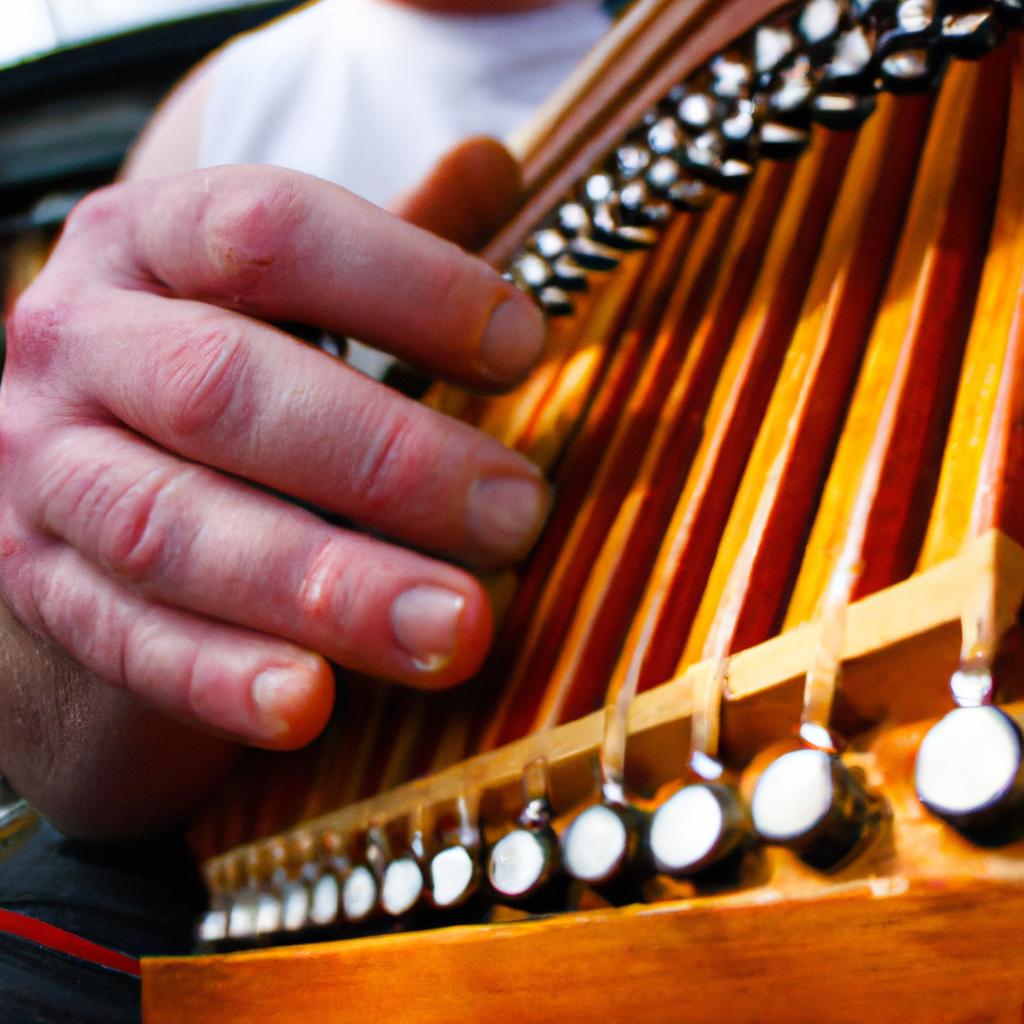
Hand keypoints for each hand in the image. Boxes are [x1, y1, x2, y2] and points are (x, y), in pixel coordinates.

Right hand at [0, 147, 546, 754]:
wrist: (77, 490)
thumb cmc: (222, 379)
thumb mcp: (287, 299)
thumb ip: (388, 250)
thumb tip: (498, 160)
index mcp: (146, 244)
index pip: (270, 229)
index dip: (408, 282)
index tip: (526, 347)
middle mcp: (75, 346)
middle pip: (226, 388)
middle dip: (387, 459)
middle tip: (517, 515)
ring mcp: (41, 476)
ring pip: (178, 529)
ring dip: (329, 585)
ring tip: (457, 629)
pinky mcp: (39, 591)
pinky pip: (129, 638)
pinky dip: (222, 675)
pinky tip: (310, 705)